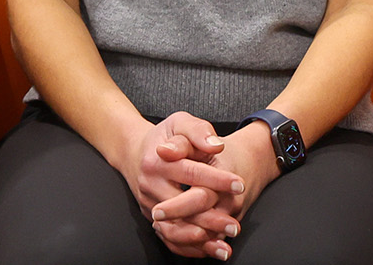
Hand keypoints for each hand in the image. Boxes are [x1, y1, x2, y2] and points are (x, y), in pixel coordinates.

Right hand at [114, 114, 242, 259]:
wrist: (134, 153)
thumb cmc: (164, 137)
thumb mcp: (179, 122)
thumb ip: (198, 130)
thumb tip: (217, 146)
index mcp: (157, 161)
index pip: (191, 172)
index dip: (216, 179)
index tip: (239, 184)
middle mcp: (150, 186)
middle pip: (182, 206)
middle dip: (210, 218)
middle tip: (235, 225)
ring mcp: (149, 205)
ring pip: (175, 228)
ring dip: (200, 240)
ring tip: (224, 246)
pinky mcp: (151, 219)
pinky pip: (169, 238)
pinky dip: (189, 248)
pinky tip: (208, 250)